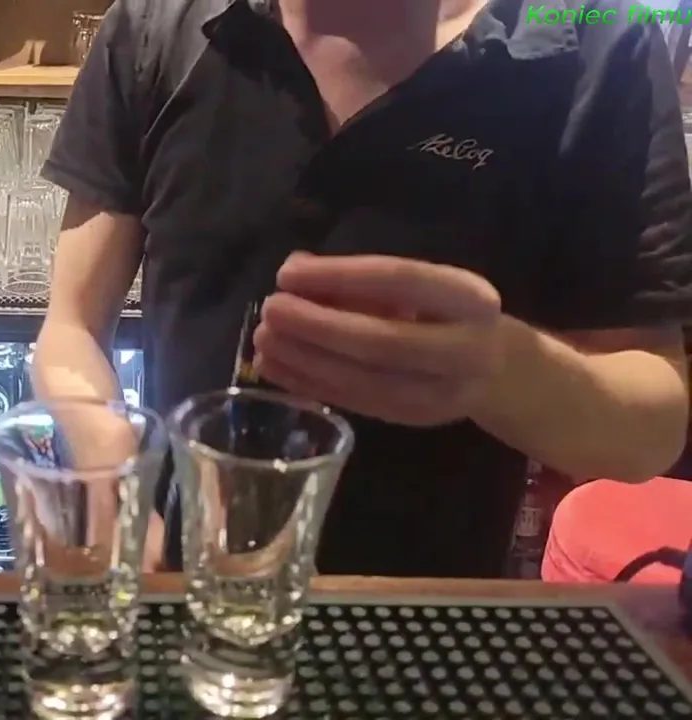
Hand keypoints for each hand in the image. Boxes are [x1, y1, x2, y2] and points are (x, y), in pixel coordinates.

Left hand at [252, 253, 504, 426]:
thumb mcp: (414, 285)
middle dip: (317, 326)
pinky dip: (309, 384)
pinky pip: (356, 403)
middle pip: (382, 340)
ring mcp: (445, 393)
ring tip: (264, 340)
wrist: (493, 366)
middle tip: (270, 311)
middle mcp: (468, 348)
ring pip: (365, 381)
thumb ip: (356, 278)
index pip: (399, 279)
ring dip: (306, 360)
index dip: (338, 276)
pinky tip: (274, 367)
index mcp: (470, 298)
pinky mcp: (416, 420)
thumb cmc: (439, 311)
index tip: (287, 274)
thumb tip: (294, 271)